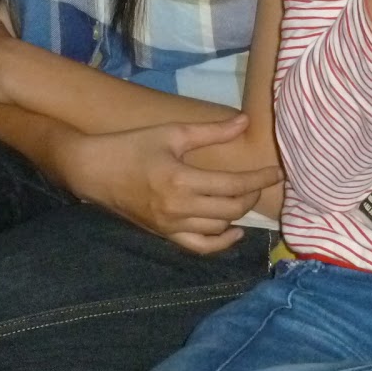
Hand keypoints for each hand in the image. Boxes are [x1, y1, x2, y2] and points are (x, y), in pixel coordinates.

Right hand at [56, 114, 281, 252]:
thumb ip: (211, 131)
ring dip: (238, 216)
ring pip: (218, 230)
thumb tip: (245, 122)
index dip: (259, 179)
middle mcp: (178, 208)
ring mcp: (170, 226)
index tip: (277, 172)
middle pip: (230, 209)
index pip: (232, 185)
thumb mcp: (172, 132)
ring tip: (248, 198)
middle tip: (263, 181)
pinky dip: (219, 243)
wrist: (94, 171)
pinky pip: (198, 247)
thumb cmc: (132, 145)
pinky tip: (233, 232)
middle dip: (252, 196)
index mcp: (180, 180)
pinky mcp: (164, 235)